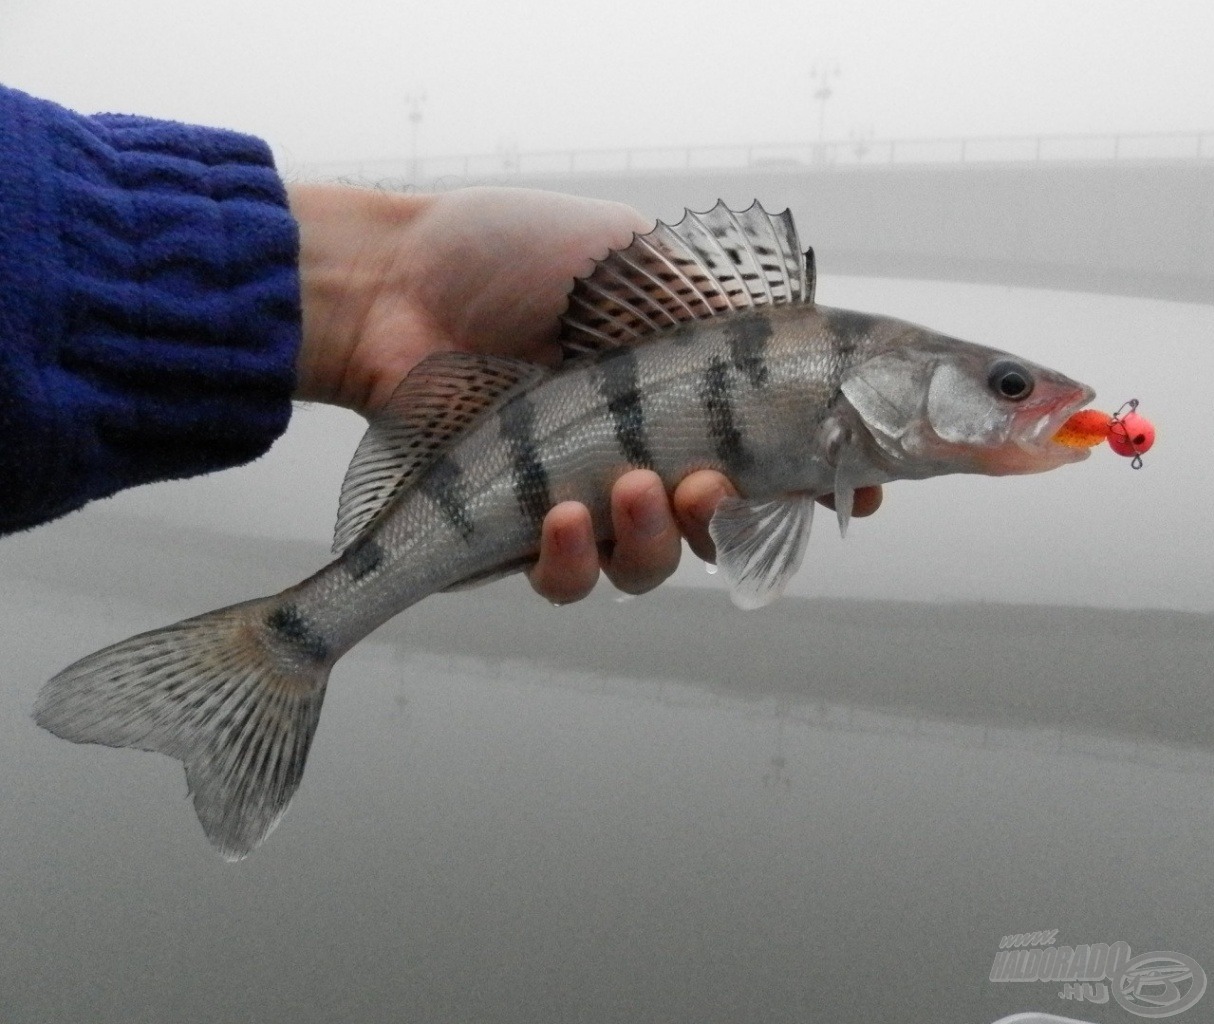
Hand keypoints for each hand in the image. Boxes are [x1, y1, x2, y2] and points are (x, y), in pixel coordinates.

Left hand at [287, 184, 880, 601]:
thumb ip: (723, 311)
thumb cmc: (515, 254)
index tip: (852, 498)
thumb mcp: (642, 260)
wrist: (398, 283)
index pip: (774, 451)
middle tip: (709, 486)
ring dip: (657, 540)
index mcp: (684, 390)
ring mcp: (584, 493)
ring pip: (651, 563)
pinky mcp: (520, 529)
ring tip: (632, 490)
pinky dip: (574, 561)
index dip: (818, 483)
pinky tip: (559, 517)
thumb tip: (806, 353)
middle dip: (731, 520)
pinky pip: (568, 578)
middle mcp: (645, 449)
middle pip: (721, 525)